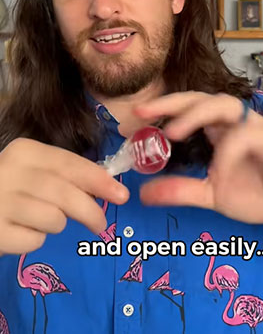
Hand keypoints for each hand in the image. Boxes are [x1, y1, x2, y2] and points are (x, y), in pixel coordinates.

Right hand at [0, 137, 128, 253]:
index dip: (99, 180)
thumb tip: (107, 188)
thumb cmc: (9, 188)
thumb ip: (63, 175)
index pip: (70, 164)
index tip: (121, 194)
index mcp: (24, 151)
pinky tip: (21, 232)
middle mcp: (9, 172)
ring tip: (42, 221)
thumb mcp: (33, 171)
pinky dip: (34, 241)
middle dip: (90, 210)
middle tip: (102, 224)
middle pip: (64, 194)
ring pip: (52, 219)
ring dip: (57, 225)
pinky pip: (32, 241)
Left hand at [135, 92, 262, 233]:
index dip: (166, 107)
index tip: (136, 115)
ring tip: (174, 132)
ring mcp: (258, 129)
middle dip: (175, 103)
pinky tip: (217, 169)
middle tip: (146, 113)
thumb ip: (182, 190)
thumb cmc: (261, 194)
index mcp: (223, 131)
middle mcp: (239, 123)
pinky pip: (248, 136)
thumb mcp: (213, 195)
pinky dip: (228, 149)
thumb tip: (143, 193)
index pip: (192, 108)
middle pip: (206, 98)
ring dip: (198, 114)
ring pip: (227, 106)